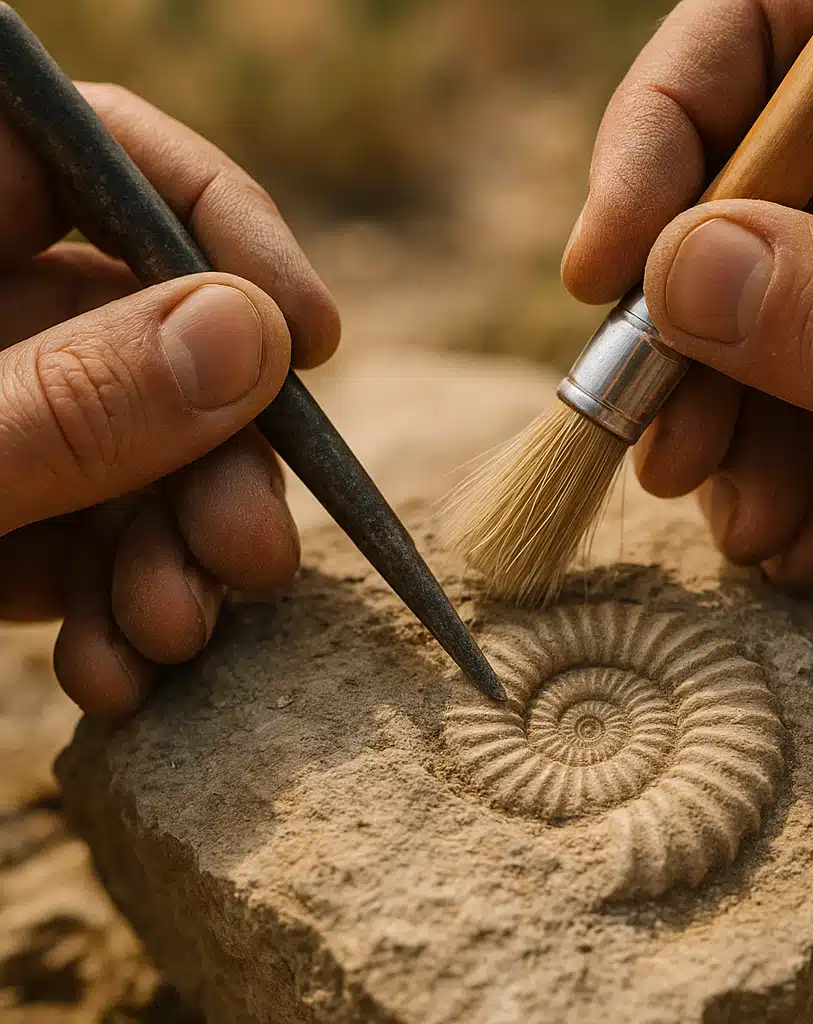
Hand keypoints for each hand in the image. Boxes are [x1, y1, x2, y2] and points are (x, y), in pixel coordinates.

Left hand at [0, 84, 338, 715]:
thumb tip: (257, 340)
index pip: (110, 155)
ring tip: (171, 641)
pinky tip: (119, 674)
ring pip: (135, 457)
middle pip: (152, 341)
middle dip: (219, 463)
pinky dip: (112, 611)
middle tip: (256, 559)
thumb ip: (62, 399)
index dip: (230, 232)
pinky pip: (82, 539)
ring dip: (174, 560)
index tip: (315, 341)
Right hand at [562, 0, 812, 582]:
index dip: (679, 115)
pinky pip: (788, 375)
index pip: (799, 19)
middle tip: (659, 442)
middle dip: (688, 327)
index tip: (609, 262)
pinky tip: (793, 535)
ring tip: (748, 522)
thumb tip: (681, 272)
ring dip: (722, 422)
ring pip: (750, 298)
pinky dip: (769, 463)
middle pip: (750, 181)